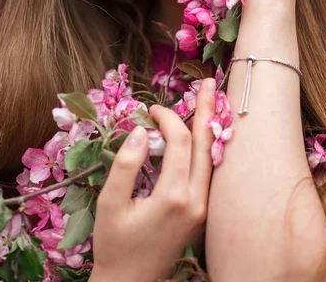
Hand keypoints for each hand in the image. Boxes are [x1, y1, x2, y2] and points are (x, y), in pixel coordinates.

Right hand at [90, 77, 215, 281]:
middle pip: (205, 144)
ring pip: (211, 158)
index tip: (151, 110)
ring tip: (214, 99)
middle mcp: (197, 200)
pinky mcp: (202, 213)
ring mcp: (203, 208)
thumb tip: (142, 130)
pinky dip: (207, 147)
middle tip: (210, 81)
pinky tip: (206, 133)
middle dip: (206, 109)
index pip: (178, 142)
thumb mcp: (110, 204)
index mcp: (174, 196)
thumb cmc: (115, 245)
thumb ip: (125, 165)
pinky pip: (209, 172)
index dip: (167, 118)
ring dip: (210, 126)